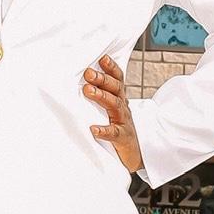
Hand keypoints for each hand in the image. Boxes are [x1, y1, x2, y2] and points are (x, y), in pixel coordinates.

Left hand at [83, 51, 144, 173]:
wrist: (134, 154)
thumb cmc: (118, 129)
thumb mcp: (111, 110)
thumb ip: (101, 96)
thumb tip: (80, 82)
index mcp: (120, 99)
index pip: (118, 80)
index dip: (111, 68)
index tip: (102, 58)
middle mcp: (123, 107)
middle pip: (115, 89)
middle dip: (102, 79)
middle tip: (88, 72)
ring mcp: (124, 122)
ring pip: (115, 106)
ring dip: (101, 97)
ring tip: (88, 91)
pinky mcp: (123, 138)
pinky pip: (114, 133)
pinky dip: (104, 130)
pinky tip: (94, 129)